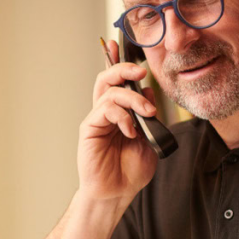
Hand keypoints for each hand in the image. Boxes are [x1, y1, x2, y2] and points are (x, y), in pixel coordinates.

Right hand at [77, 39, 158, 205]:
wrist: (117, 193)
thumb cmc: (130, 171)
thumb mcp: (149, 139)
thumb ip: (148, 116)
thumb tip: (149, 92)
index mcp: (119, 113)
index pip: (117, 82)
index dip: (117, 62)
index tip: (119, 45)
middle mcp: (105, 113)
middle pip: (108, 79)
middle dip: (123, 68)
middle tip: (140, 71)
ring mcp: (97, 119)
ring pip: (109, 92)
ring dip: (133, 98)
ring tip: (146, 113)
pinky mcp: (90, 128)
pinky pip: (105, 110)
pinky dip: (123, 117)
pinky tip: (131, 132)